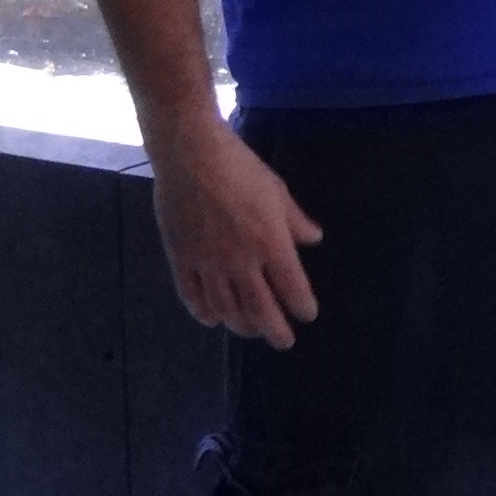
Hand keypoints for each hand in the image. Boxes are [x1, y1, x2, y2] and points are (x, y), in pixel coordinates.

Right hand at [150, 119, 323, 346]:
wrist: (190, 153)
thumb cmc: (240, 167)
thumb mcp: (277, 190)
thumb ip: (296, 221)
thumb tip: (315, 240)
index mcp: (271, 243)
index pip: (292, 288)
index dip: (302, 307)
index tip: (307, 315)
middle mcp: (241, 261)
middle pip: (261, 310)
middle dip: (275, 331)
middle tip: (283, 342)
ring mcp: (208, 263)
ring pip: (226, 309)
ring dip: (242, 326)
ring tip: (251, 330)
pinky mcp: (181, 258)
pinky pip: (193, 296)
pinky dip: (204, 312)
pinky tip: (213, 319)